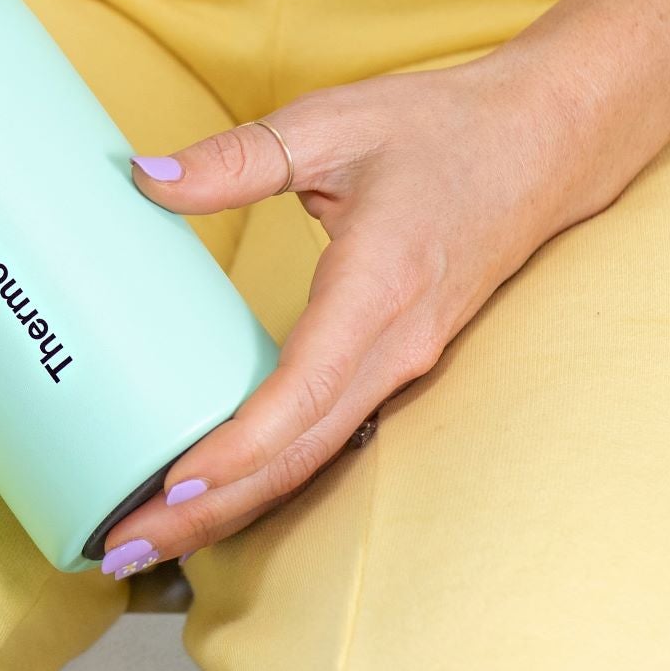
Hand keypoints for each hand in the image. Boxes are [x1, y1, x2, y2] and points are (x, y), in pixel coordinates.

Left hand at [98, 47, 592, 570]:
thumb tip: (147, 178)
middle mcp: (396, 345)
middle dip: (211, 511)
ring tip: (152, 540)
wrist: (545, 143)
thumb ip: (238, 158)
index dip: (239, 449)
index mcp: (379, 289)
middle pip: (297, 455)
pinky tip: (215, 491)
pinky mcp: (396, 365)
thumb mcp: (331, 123)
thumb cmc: (442, 129)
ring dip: (234, 505)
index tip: (174, 486)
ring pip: (313, 456)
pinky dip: (267, 472)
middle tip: (124, 548)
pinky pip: (327, 434)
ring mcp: (402, 363)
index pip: (304, 392)